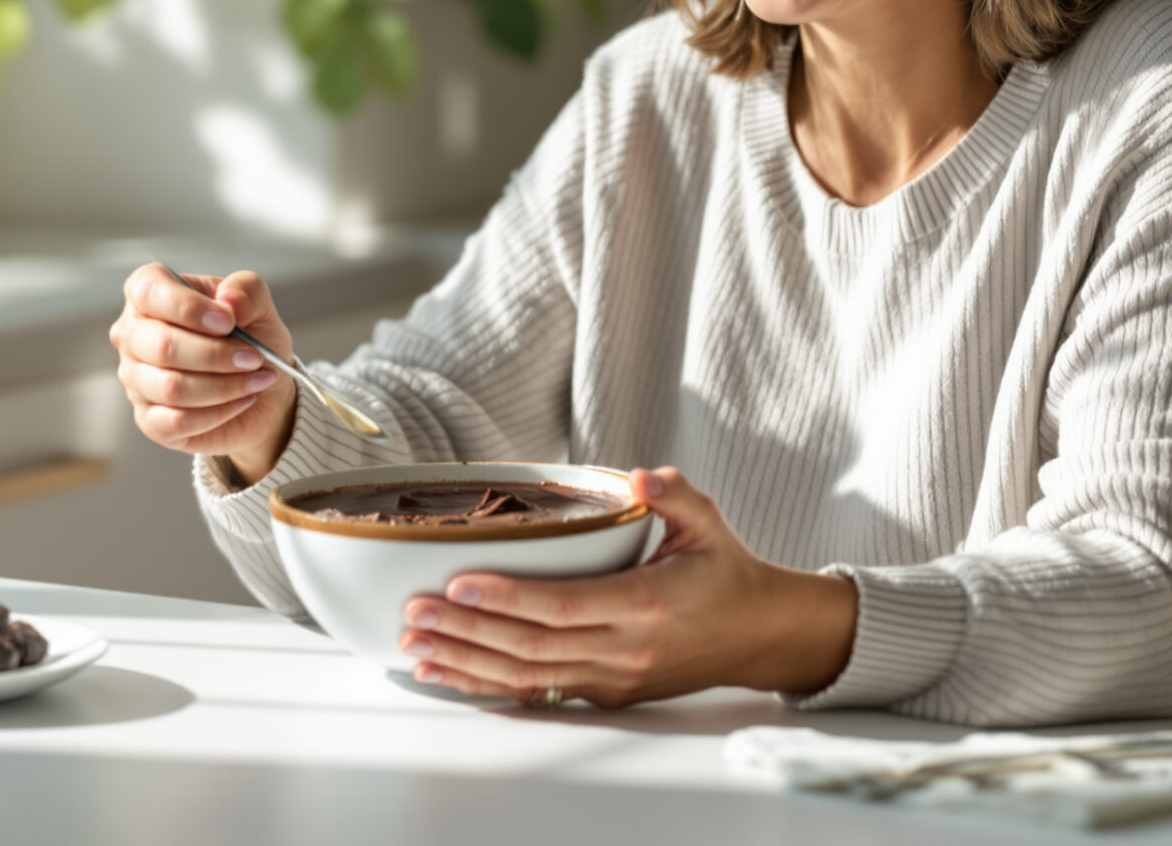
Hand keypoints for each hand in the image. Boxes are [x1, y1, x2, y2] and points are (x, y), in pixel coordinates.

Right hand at [110, 264, 299, 481]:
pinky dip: (219, 412)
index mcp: (151, 292)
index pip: (148, 290)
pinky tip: (242, 400)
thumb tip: (229, 301)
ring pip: (172, 387)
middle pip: (161, 346)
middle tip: (254, 357)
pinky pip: (176, 421)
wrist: (263, 388)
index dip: (188, 307)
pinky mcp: (148, 420)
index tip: (228, 321)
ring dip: (225, 385)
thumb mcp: (259, 304)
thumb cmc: (251, 338)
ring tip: (256, 379)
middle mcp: (133, 334)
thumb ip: (247, 291)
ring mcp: (136, 379)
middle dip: (216, 355)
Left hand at [396, 467, 858, 707]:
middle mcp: (626, 650)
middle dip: (467, 632)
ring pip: (528, 677)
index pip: (563, 606)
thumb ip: (672, 494)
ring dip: (466, 662)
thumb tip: (639, 476)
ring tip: (415, 645)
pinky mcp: (605, 694)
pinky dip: (488, 684)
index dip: (508, 599)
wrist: (757, 635)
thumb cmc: (726, 571)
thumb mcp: (707, 521)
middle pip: (532, 647)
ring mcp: (613, 679)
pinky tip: (447, 673)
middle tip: (413, 612)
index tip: (458, 584)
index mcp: (647, 604)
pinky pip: (538, 692)